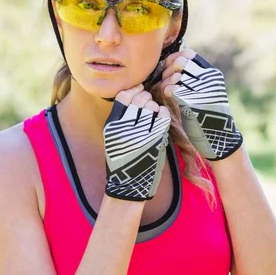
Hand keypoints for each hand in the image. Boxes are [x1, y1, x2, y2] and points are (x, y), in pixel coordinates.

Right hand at [103, 84, 170, 200]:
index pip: (123, 97)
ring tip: (153, 111)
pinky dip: (163, 113)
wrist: (130, 185)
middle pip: (138, 100)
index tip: (139, 89)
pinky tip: (161, 116)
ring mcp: (141, 134)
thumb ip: (120, 118)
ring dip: (154, 105)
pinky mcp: (155, 141)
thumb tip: (134, 94)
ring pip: (151, 106)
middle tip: (147, 101)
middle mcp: (125, 128)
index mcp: (112, 126)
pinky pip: (162, 117)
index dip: (133, 90)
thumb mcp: (112, 138)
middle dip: (145, 97)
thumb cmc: (121, 160)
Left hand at [159, 48, 242, 160]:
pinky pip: (172, 88)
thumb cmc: (207, 115)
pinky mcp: (192, 101)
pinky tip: (168, 97)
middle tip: (165, 80)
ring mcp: (201, 89)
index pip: (189, 55)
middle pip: (181, 62)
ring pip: (175, 74)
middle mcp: (208, 79)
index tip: (168, 69)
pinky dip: (167, 91)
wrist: (218, 138)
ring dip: (166, 81)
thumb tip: (173, 61)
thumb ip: (192, 77)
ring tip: (167, 90)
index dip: (174, 59)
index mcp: (212, 74)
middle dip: (168, 69)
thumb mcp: (205, 91)